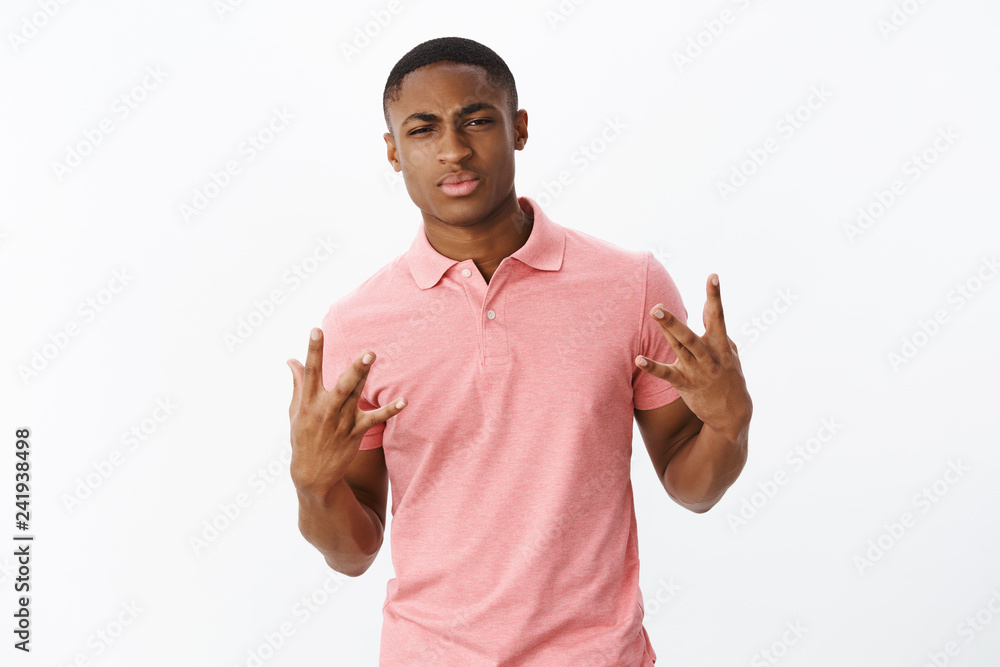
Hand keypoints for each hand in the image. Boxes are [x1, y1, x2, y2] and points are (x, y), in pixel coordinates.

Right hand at [286, 327, 405, 498]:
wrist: (312, 473)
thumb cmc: (303, 437)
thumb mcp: (295, 410)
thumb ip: (298, 383)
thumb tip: (291, 360)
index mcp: (308, 402)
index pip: (310, 372)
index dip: (313, 351)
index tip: (317, 330)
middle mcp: (325, 410)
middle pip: (341, 385)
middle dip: (354, 369)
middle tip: (368, 352)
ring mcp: (341, 422)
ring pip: (356, 396)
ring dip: (366, 378)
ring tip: (374, 358)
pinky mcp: (355, 433)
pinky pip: (374, 419)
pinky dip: (389, 410)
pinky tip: (404, 401)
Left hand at [635, 274, 751, 438]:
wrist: (733, 413)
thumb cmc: (729, 377)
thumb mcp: (729, 352)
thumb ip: (717, 329)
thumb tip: (708, 308)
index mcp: (721, 345)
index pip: (718, 316)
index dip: (715, 296)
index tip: (713, 276)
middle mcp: (710, 357)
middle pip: (690, 335)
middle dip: (675, 321)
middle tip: (659, 305)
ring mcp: (697, 371)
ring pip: (679, 348)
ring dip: (666, 331)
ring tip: (653, 313)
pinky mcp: (686, 384)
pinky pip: (667, 374)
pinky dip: (652, 367)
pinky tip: (639, 359)